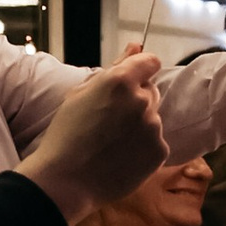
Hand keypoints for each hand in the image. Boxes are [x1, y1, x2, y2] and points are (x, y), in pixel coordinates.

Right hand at [21, 59, 164, 220]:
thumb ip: (114, 67)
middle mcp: (142, 101)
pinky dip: (143, 147)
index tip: (131, 81)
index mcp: (121, 81)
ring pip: (152, 118)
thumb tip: (136, 46)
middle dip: (136, 99)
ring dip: (139, 124)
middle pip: (151, 90)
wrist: (66, 180)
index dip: (140, 70)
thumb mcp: (80, 94)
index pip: (150, 62)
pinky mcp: (160, 151)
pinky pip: (155, 141)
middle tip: (110, 120)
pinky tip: (120, 156)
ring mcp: (154, 127)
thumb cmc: (66, 134)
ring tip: (111, 142)